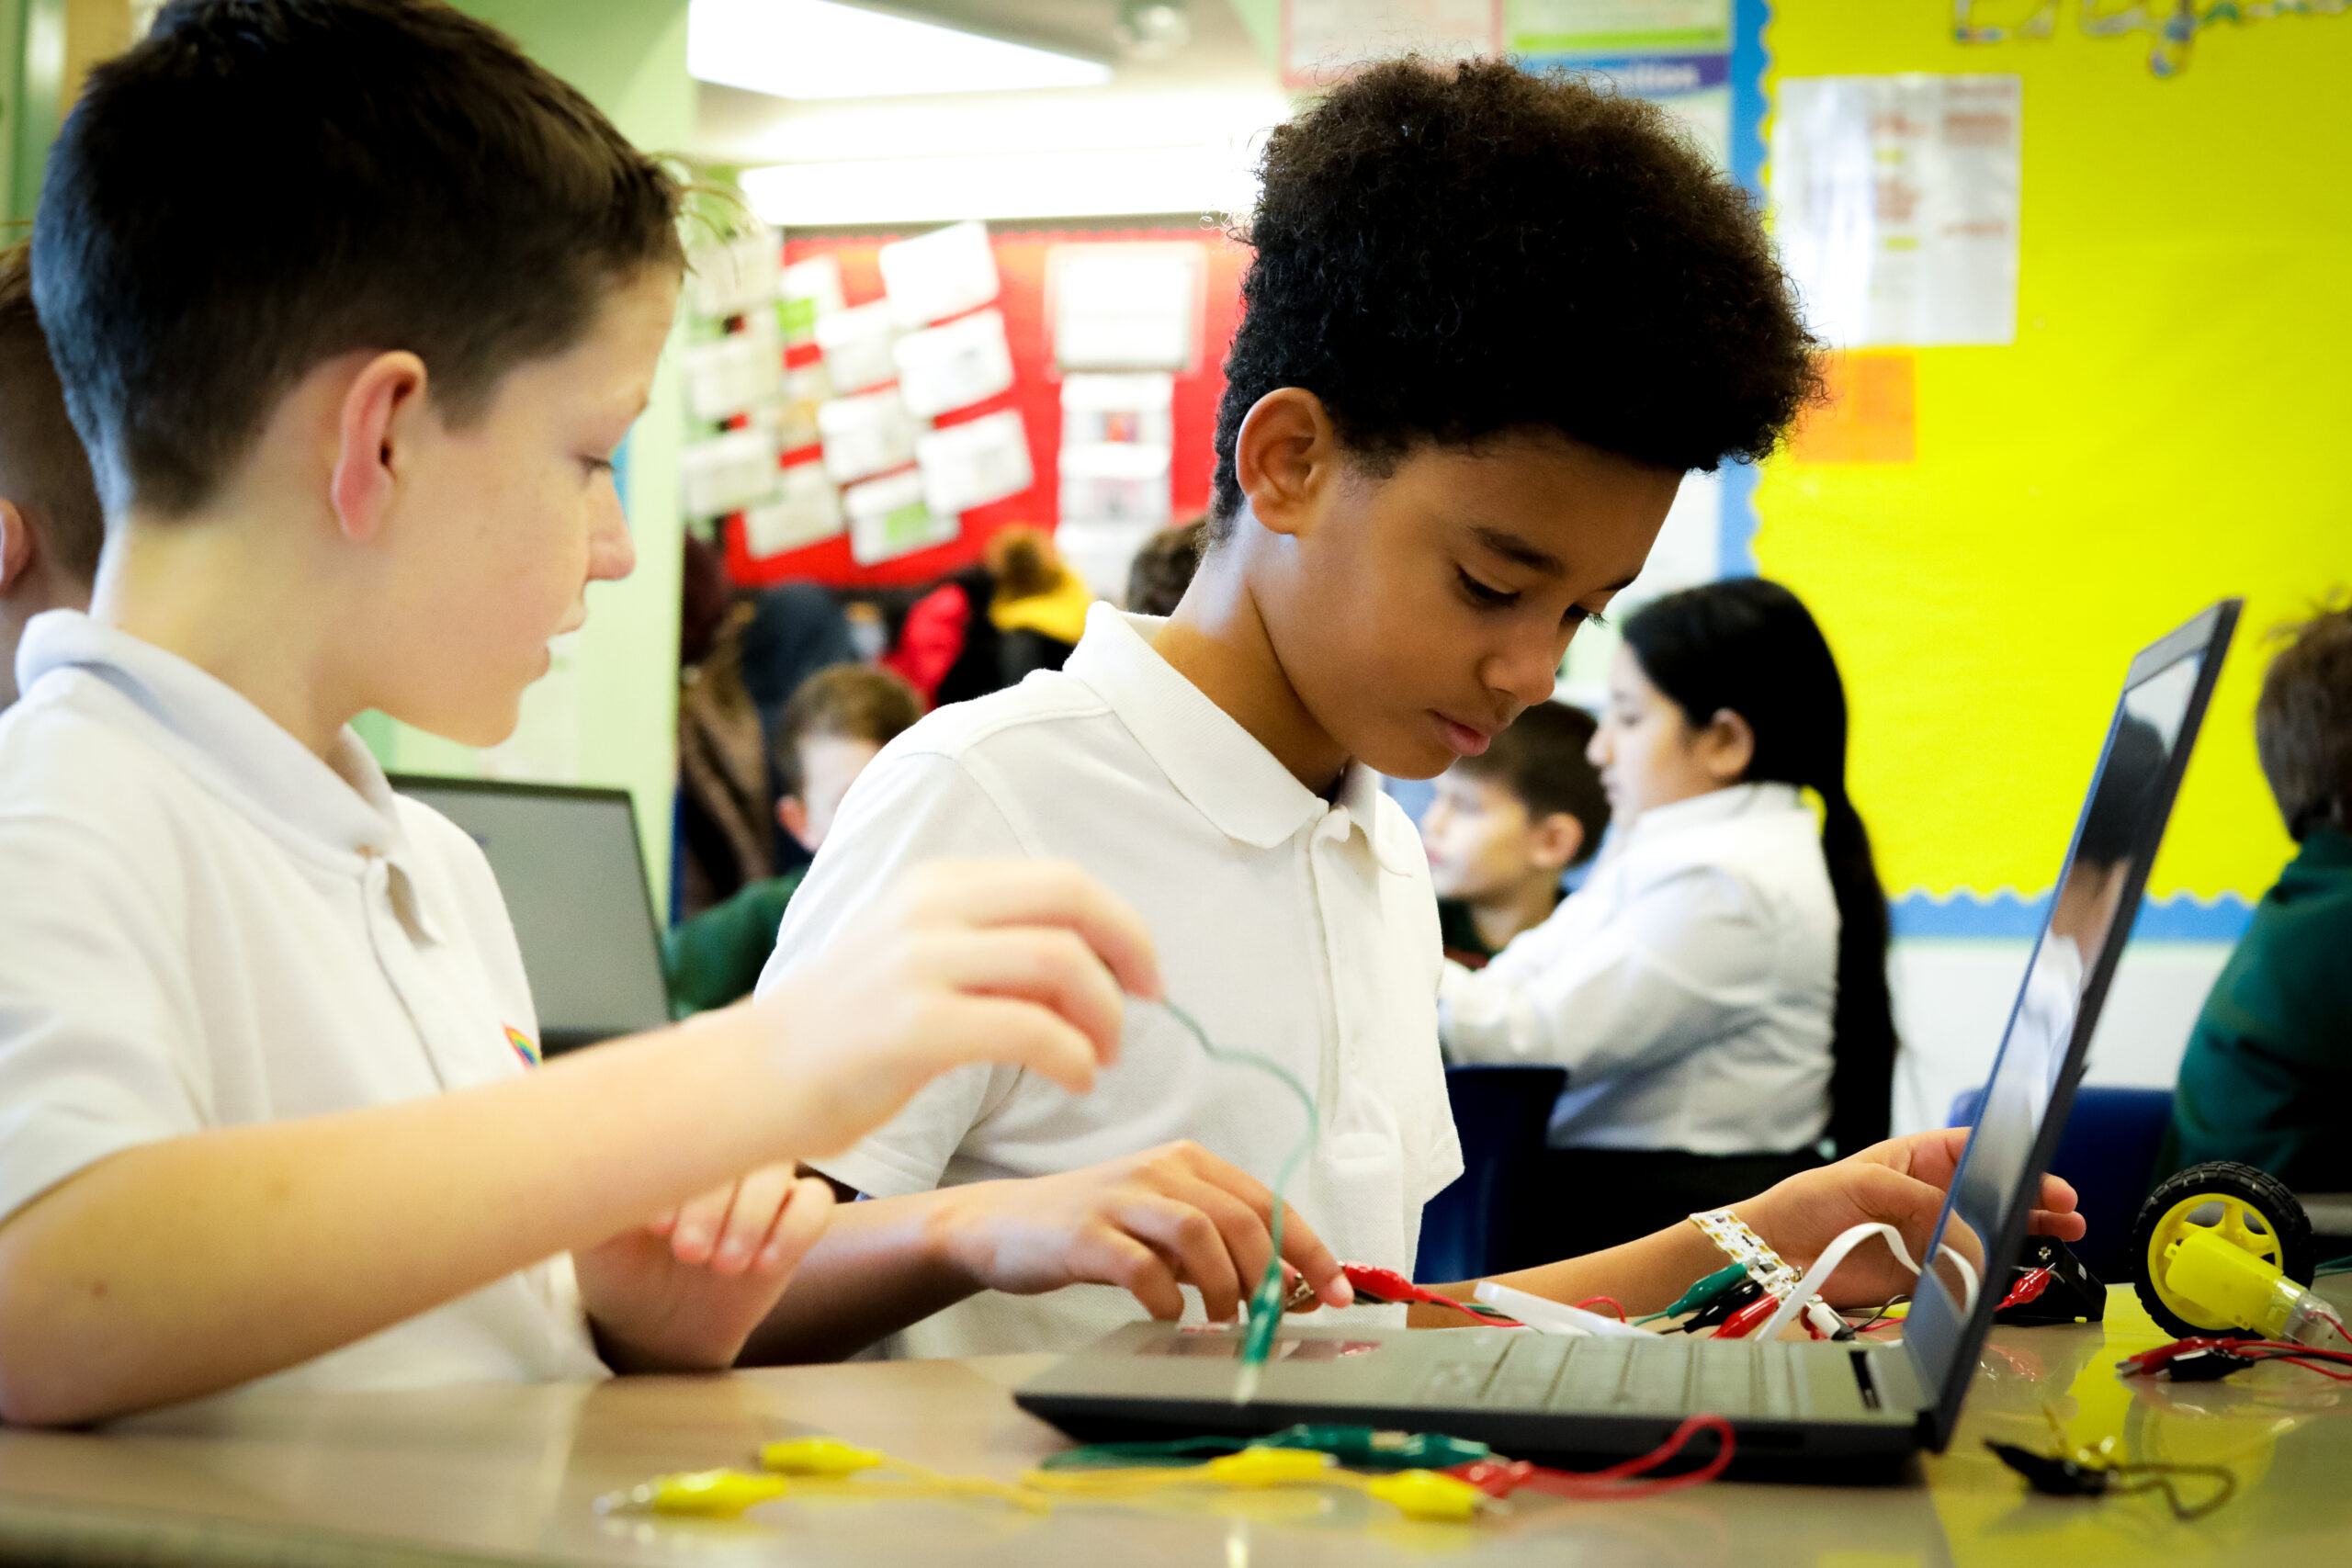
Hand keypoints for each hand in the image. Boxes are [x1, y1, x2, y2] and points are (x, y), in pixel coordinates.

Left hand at [577, 1165, 835, 1371]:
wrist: (653, 1325)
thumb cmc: (621, 1269)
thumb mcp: (598, 1236)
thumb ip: (609, 1195)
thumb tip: (625, 1162)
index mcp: (673, 1146)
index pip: (689, 1129)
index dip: (680, 1173)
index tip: (656, 1226)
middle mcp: (722, 1157)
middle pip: (739, 1145)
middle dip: (715, 1203)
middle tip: (689, 1252)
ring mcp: (760, 1187)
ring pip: (778, 1170)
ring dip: (752, 1217)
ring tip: (723, 1265)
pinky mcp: (792, 1220)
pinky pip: (815, 1205)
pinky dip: (793, 1231)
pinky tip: (762, 1265)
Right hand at [750, 861, 1161, 1159]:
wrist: (747, 1081)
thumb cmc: (840, 1033)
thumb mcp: (913, 957)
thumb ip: (986, 946)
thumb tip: (1082, 961)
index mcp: (934, 884)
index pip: (1059, 879)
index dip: (1119, 922)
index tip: (1142, 970)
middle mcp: (928, 909)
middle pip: (1070, 900)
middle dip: (1130, 948)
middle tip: (1149, 1001)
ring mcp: (918, 964)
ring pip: (1058, 962)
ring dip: (1104, 1013)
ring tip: (1104, 1056)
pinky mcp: (913, 1027)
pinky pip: (1030, 1030)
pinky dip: (1073, 1056)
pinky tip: (1076, 1080)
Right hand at [923, 1141, 1354, 1322]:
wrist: (1000, 1225)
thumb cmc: (1093, 1230)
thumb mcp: (1161, 1224)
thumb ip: (1216, 1244)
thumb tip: (1289, 1287)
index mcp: (1187, 1161)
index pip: (1268, 1201)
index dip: (1310, 1249)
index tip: (1338, 1293)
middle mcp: (1159, 1168)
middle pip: (1242, 1218)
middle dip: (1271, 1277)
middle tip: (1269, 1319)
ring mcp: (1120, 1197)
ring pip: (1199, 1233)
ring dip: (1223, 1286)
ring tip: (1218, 1318)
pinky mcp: (1085, 1234)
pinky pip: (1142, 1266)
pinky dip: (1165, 1297)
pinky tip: (1164, 1313)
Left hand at [1735, 1128, 2082, 1308]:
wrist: (1777, 1254)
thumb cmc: (1809, 1202)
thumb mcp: (1864, 1184)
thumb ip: (1918, 1204)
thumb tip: (1964, 1235)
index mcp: (1917, 1161)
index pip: (1975, 1152)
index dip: (2012, 1162)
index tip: (2044, 1175)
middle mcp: (1931, 1198)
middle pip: (1994, 1195)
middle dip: (2033, 1200)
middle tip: (2069, 1210)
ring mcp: (1932, 1238)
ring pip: (1990, 1234)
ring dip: (2026, 1236)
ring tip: (2065, 1236)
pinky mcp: (1926, 1276)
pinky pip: (1969, 1274)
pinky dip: (1993, 1275)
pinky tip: (2017, 1273)